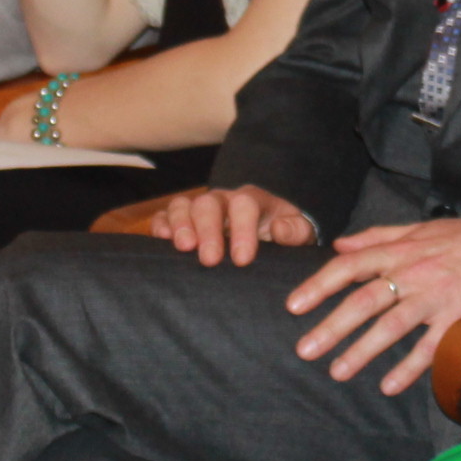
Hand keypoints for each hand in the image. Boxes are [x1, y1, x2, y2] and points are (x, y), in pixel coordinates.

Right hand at [148, 183, 318, 266]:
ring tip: (184, 248)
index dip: (242, 230)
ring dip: (181, 225)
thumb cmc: (284, 234)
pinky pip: (164, 217)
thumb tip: (278, 229)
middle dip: (208, 230)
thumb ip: (295, 230)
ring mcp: (200, 209)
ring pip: (183, 205)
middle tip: (210, 260)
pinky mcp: (182, 221)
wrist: (268, 232)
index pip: (244, 205)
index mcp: (253, 200)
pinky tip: (161, 240)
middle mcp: (223, 200)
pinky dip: (160, 225)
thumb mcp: (300, 232)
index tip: (242, 259)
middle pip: (209, 203)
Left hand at [286, 213, 460, 393]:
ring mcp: (436, 297)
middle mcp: (413, 273)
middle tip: (305, 350)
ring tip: (337, 372)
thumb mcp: (420, 228)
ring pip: (391, 326)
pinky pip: (430, 347)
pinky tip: (389, 386)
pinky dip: (409, 368)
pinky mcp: (458, 317)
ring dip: (362, 351)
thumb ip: (379, 237)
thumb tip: (340, 244)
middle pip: (364, 301)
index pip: (350, 266)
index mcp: (400, 251)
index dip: (319, 285)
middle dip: (331, 327)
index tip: (294, 305)